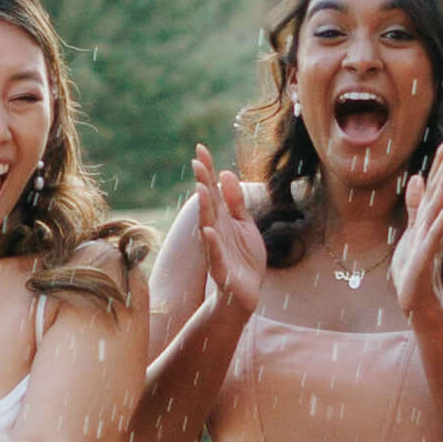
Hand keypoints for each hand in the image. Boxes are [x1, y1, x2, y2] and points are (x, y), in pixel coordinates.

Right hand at [170, 148, 262, 305]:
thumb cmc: (243, 259)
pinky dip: (211, 242)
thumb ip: (236, 202)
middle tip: (198, 162)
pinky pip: (214, 254)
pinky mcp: (221, 268)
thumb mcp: (244, 225)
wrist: (244, 294)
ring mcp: (216, 248)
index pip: (212, 190)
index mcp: (222, 218)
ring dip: (204, 208)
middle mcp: (215, 230)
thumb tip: (225, 173)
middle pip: (208, 203)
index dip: (207, 170)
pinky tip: (209, 230)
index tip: (201, 148)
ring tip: (202, 188)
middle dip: (203, 182)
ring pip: (208, 225)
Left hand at [386, 140, 442, 295]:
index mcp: (427, 217)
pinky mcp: (425, 256)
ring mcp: (430, 239)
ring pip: (437, 208)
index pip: (435, 185)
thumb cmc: (414, 266)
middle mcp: (431, 225)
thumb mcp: (412, 230)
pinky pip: (434, 235)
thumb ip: (414, 205)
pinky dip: (442, 220)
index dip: (441, 163)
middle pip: (439, 190)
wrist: (417, 299)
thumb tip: (416, 177)